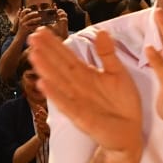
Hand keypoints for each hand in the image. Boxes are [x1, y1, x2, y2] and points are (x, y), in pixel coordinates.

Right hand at [26, 26, 143, 154]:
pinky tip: (43, 84)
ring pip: (59, 83)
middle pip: (59, 66)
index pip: (67, 56)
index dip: (55, 44)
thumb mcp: (118, 73)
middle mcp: (78, 86)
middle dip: (46, 52)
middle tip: (32, 37)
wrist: (130, 132)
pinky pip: (66, 104)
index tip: (42, 31)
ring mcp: (77, 101)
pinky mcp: (81, 117)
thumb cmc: (123, 103)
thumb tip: (101, 31)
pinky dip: (55, 95)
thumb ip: (107, 54)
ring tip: (34, 55)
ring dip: (46, 70)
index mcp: (86, 74)